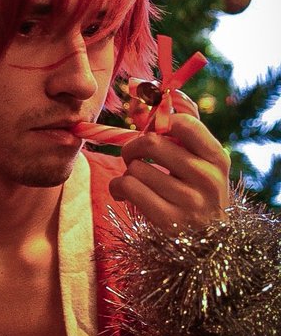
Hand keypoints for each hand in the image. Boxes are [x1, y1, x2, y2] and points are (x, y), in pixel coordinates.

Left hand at [109, 114, 229, 231]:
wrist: (205, 243)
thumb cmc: (196, 190)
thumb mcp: (200, 160)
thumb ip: (181, 125)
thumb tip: (152, 91)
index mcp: (217, 157)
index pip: (184, 123)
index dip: (158, 122)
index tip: (151, 131)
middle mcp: (207, 179)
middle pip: (151, 143)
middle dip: (133, 147)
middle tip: (133, 155)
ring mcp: (189, 202)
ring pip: (136, 168)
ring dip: (127, 171)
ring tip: (136, 180)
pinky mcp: (167, 220)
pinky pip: (127, 187)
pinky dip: (118, 187)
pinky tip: (124, 193)